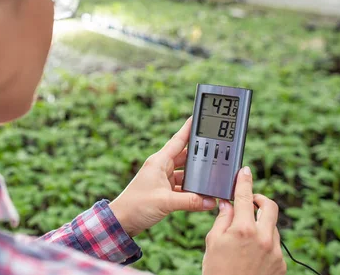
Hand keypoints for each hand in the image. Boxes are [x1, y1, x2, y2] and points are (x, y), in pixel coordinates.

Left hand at [109, 117, 216, 237]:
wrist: (122, 221)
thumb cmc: (136, 206)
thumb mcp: (166, 202)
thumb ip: (190, 201)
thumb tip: (210, 201)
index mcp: (159, 162)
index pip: (178, 140)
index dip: (188, 129)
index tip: (198, 118)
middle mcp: (161, 167)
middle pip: (185, 157)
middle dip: (199, 155)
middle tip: (217, 151)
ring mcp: (162, 179)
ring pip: (184, 173)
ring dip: (196, 176)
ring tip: (212, 175)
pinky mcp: (164, 191)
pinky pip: (182, 186)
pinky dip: (191, 190)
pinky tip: (201, 194)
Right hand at [202, 168, 286, 274]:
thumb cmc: (217, 271)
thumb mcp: (212, 242)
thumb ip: (222, 219)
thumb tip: (227, 204)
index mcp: (242, 229)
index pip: (244, 196)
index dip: (244, 180)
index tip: (245, 171)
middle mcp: (263, 238)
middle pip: (269, 206)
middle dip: (259, 199)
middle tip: (250, 201)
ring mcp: (275, 251)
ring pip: (273, 226)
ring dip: (261, 223)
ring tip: (245, 235)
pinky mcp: (281, 263)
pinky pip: (275, 244)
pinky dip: (265, 242)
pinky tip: (252, 252)